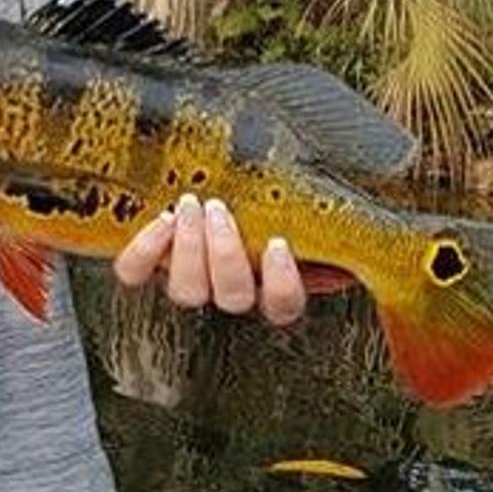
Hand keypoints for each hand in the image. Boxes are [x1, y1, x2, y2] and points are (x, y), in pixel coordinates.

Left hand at [113, 194, 305, 326]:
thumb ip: (323, 220)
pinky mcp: (148, 266)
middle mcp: (230, 290)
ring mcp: (189, 281)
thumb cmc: (263, 195)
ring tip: (191, 206)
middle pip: (232, 297)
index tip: (276, 244)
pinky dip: (145, 250)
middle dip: (226, 253)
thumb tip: (356, 218)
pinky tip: (160, 220)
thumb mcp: (297, 205)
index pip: (283, 306)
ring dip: (189, 246)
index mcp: (271, 284)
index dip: (280, 284)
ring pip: (188, 290)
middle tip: (219, 209)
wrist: (208, 185)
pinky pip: (136, 273)